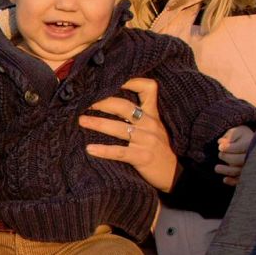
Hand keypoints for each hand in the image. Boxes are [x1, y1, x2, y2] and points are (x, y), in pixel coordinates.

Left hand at [81, 77, 179, 191]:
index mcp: (152, 114)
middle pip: (124, 106)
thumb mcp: (154, 127)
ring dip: (97, 123)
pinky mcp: (142, 157)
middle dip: (102, 103)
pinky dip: (104, 151)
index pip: (148, 88)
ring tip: (80, 121)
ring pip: (119, 128)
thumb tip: (111, 102)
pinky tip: (89, 149)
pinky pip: (120, 152)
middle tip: (83, 103)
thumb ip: (140, 114)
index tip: (109, 80)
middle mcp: (150, 124)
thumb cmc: (159, 148)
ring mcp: (146, 140)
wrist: (174, 173)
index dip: (131, 81)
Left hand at [215, 125, 255, 184]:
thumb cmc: (242, 138)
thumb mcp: (236, 132)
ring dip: (227, 171)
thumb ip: (229, 136)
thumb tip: (220, 142)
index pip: (243, 147)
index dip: (230, 148)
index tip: (220, 148)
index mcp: (253, 143)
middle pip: (241, 160)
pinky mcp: (250, 176)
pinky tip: (225, 180)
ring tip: (217, 168)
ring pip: (241, 171)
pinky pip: (243, 180)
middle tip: (220, 155)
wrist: (252, 144)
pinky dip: (233, 182)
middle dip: (227, 158)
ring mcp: (254, 167)